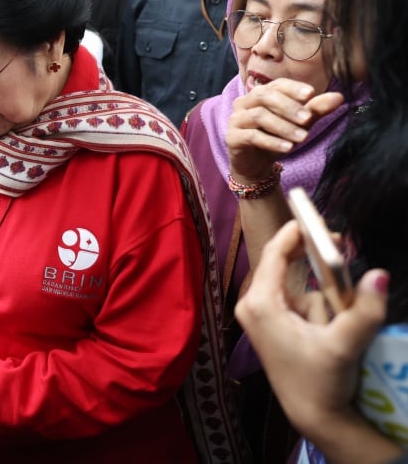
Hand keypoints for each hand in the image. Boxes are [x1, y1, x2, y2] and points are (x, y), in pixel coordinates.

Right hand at [226, 78, 343, 182]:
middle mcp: (244, 103)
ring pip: (258, 116)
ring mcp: (236, 120)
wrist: (256, 165)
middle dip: (288, 106)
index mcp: (260, 95)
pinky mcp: (232, 137)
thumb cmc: (276, 139)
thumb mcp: (299, 125)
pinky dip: (272, 141)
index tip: (311, 94)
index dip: (293, 88)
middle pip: (264, 96)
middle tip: (308, 119)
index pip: (276, 85)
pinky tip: (288, 148)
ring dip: (283, 126)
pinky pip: (251, 136)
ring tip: (303, 138)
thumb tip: (339, 97)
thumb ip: (315, 110)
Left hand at [235, 221, 393, 459]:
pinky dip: (318, 305)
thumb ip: (363, 311)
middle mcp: (252, 305)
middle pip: (284, 264)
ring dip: (322, 292)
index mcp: (260, 304)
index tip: (315, 216)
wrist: (313, 415)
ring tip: (332, 322)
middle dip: (315, 260)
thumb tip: (379, 275)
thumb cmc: (321, 382)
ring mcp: (260, 315)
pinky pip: (299, 300)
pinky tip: (326, 330)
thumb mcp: (345, 345)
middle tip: (341, 247)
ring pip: (297, 284)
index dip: (295, 232)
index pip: (274, 254)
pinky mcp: (271, 324)